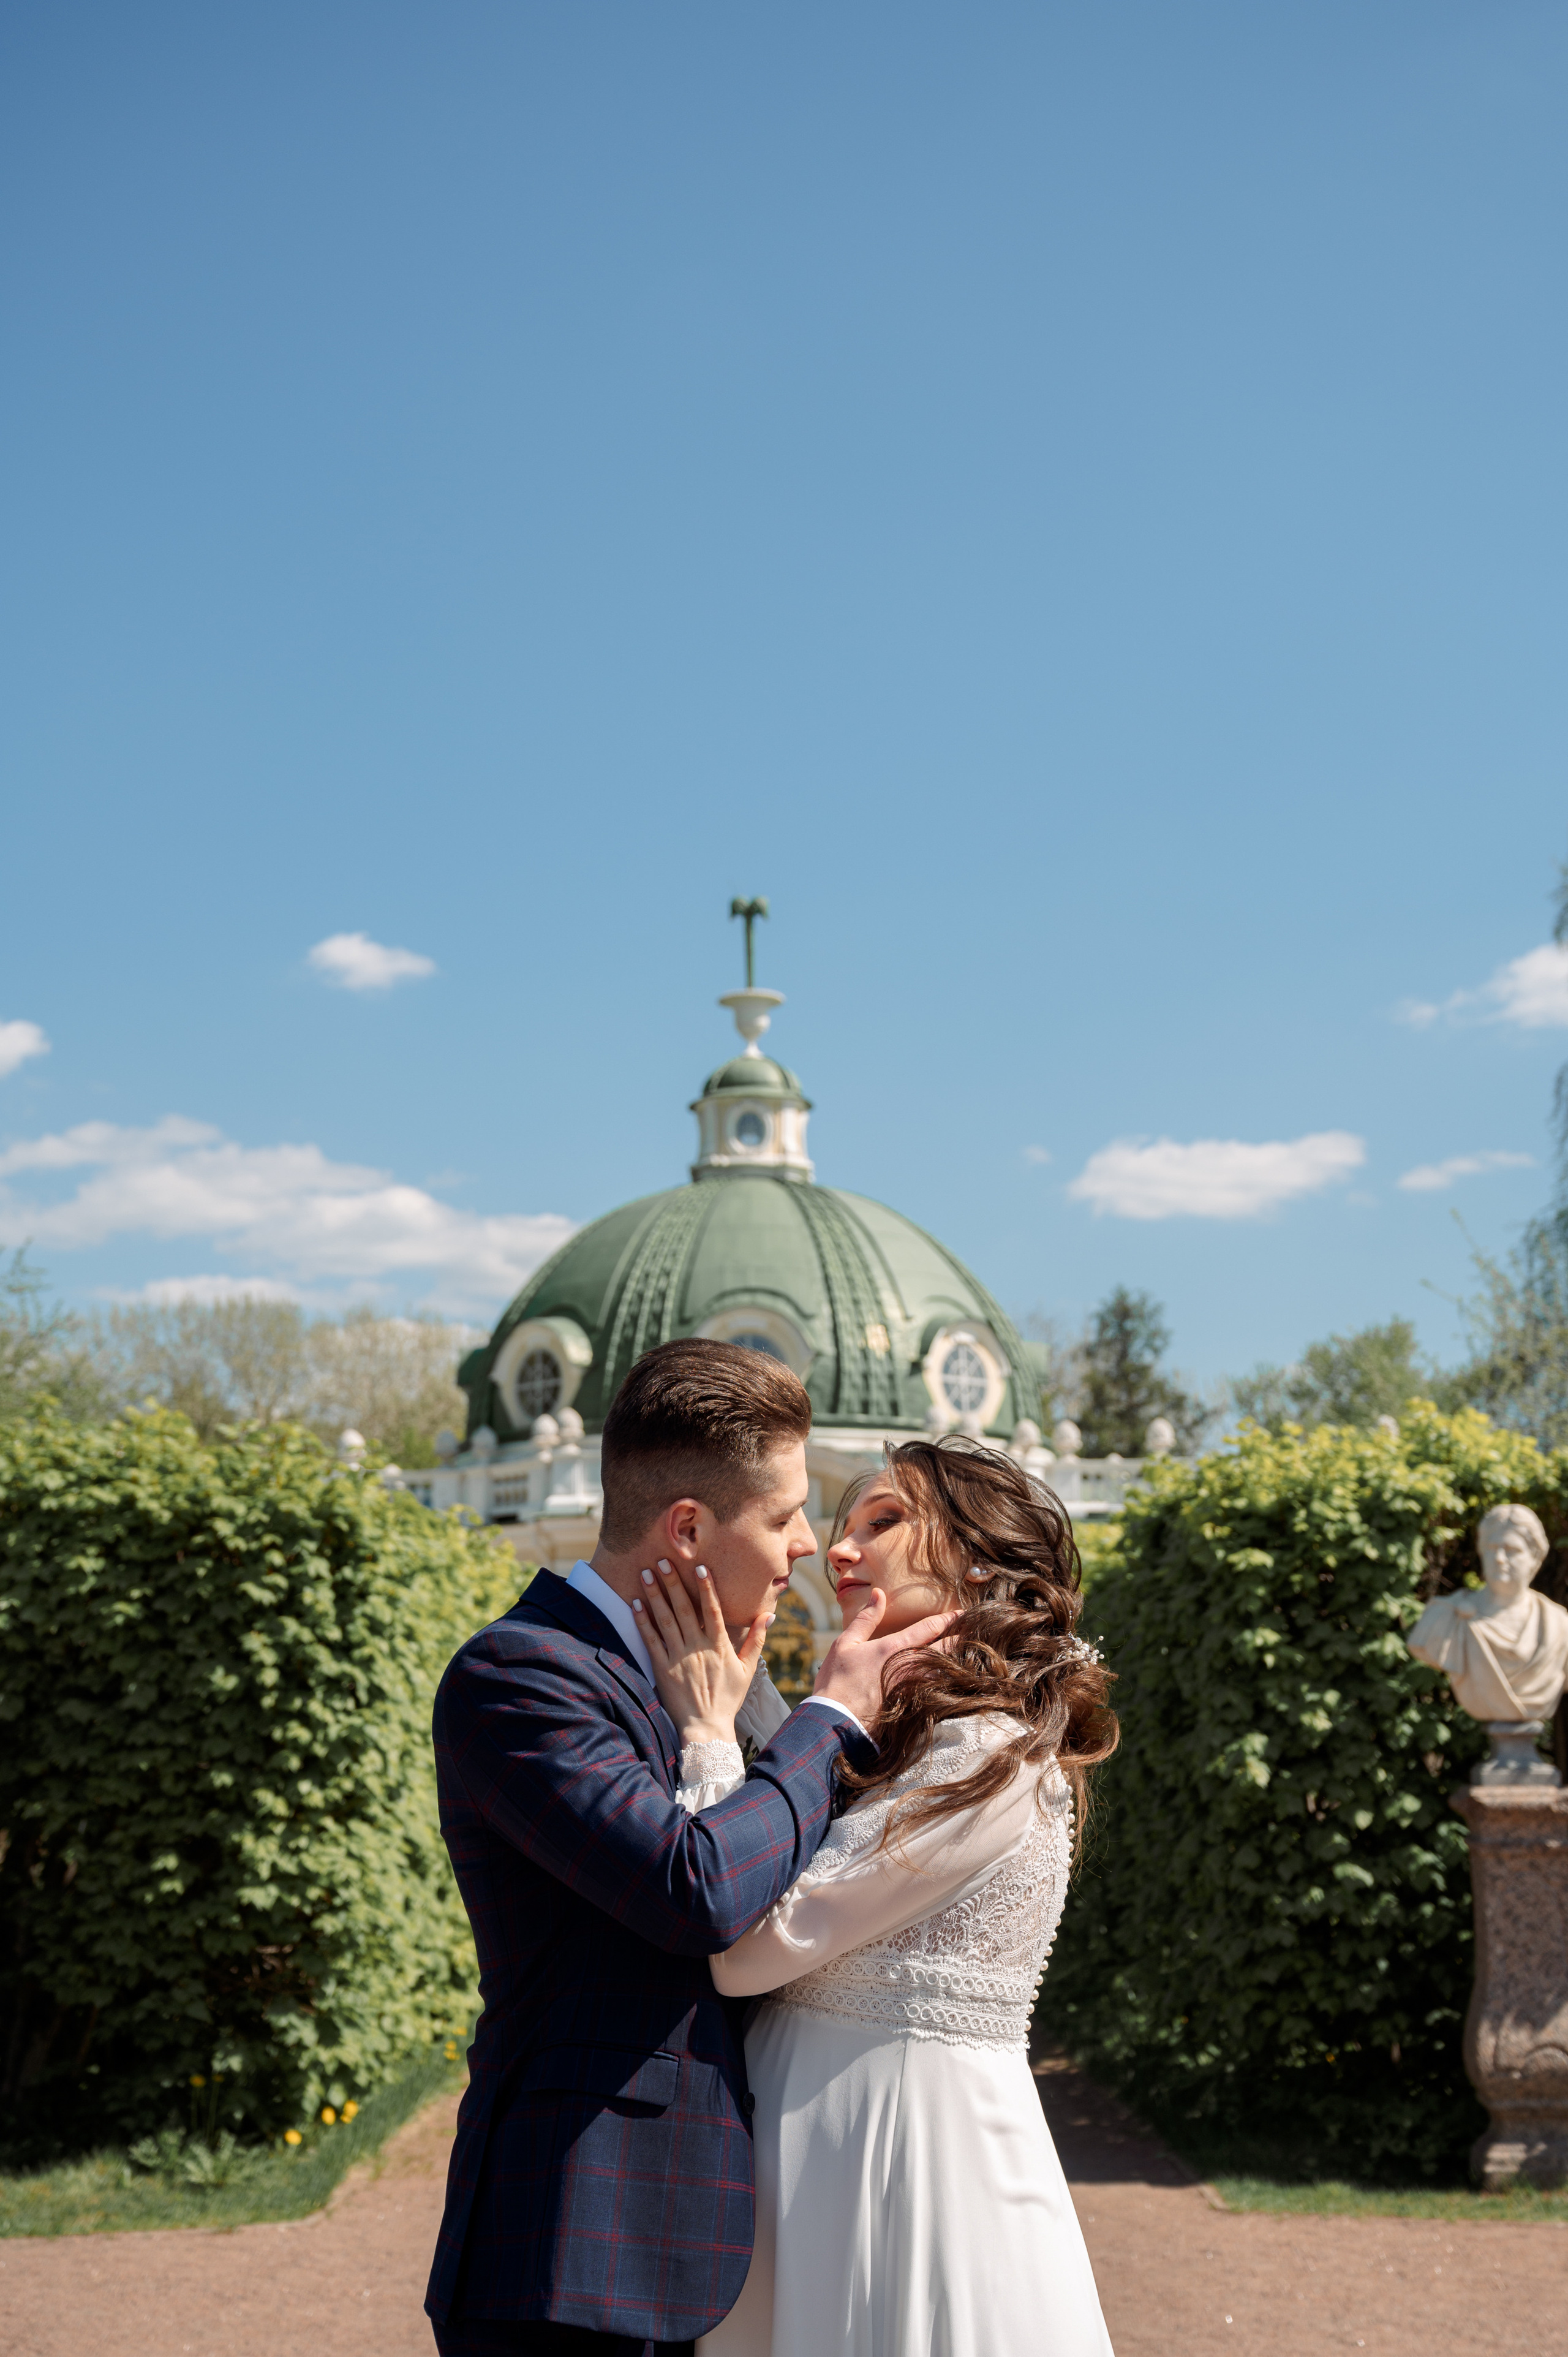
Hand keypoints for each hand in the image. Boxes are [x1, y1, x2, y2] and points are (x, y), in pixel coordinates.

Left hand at [634, 1558, 771, 1746]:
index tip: (699, 1567)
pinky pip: (651, 1640)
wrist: (706, 1727)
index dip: (706, 1587)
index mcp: (719, 1645)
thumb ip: (757, 1640)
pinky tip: (636, 1604)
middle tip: (663, 1559)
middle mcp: (697, 1647)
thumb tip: (769, 1615)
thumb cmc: (728, 1699)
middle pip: (684, 1608)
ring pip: (665, 1619)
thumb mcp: (747, 1669)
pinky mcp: (662, 1668)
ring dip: (655, 1595)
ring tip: (647, 1573)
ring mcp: (678, 1656)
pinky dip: (643, 1621)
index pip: (712, 1609)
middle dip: (673, 1582)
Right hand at [812, 1590, 959, 1727]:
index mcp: (893, 1648)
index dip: (949, 1619)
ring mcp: (912, 1689)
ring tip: (973, 1656)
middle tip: (979, 1631)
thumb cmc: (836, 1680)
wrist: (834, 1721)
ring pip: (944, 1673)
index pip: (928, 1628)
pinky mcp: (911, 1708)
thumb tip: (879, 1593)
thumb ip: (866, 1618)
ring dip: (959, 1663)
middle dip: (962, 1639)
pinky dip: (949, 1686)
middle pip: (945, 1650)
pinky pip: (936, 1693)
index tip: (964, 1613)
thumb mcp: (845, 1643)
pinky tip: (957, 1684)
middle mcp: (908, 1668)